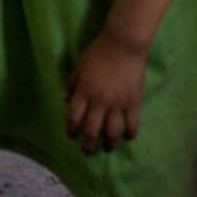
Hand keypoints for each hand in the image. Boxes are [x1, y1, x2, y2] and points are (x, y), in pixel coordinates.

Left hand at [66, 31, 146, 153]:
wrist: (123, 44)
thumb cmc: (98, 52)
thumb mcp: (79, 66)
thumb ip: (72, 84)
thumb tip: (64, 100)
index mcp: (83, 92)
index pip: (73, 118)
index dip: (71, 130)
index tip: (72, 136)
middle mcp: (99, 102)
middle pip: (91, 131)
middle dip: (88, 145)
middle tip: (88, 151)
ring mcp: (117, 104)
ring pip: (111, 133)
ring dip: (108, 144)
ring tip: (108, 148)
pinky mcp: (133, 103)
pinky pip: (131, 125)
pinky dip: (129, 134)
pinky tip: (127, 137)